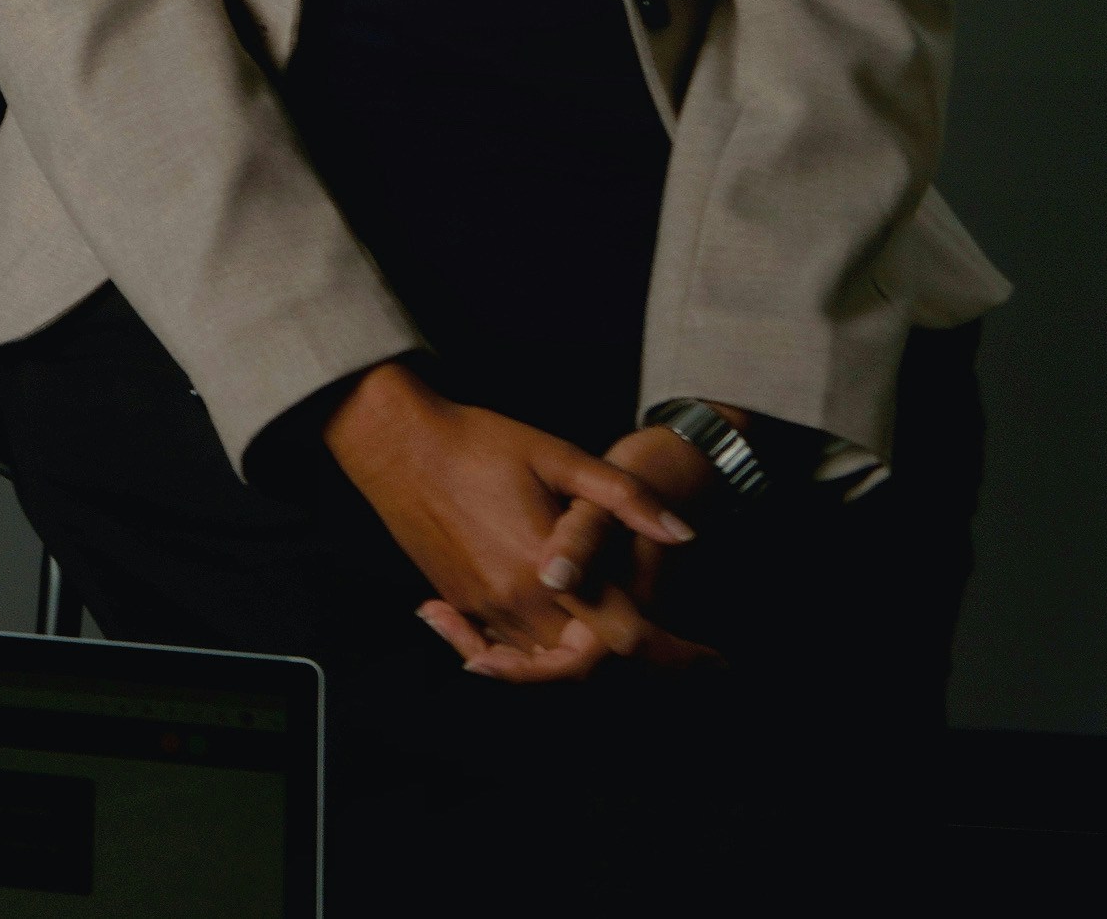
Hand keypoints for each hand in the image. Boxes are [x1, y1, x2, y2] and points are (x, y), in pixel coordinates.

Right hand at [321, 364, 705, 682]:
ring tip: (626, 647)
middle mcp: (512, 602)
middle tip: (684, 662)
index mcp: (544, 570)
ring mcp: (480, 607)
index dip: (676, 655)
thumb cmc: (476, 441)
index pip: (623, 639)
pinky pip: (502, 651)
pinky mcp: (457, 602)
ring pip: (544, 666)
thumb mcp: (558, 456)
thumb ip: (624, 497)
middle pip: (586, 665)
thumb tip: (683, 532)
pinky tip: (555, 630)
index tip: (714, 661)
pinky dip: (535, 657)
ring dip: (586, 663)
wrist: (392, 440)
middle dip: (636, 667)